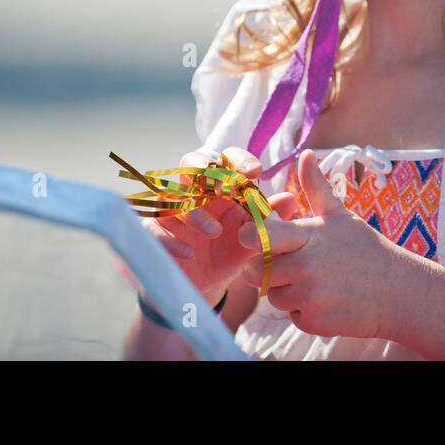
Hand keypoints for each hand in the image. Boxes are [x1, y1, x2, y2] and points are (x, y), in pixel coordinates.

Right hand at [133, 147, 295, 301]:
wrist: (205, 286)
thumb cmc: (231, 253)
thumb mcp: (255, 240)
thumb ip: (272, 222)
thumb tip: (292, 199)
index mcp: (222, 186)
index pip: (227, 159)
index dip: (239, 160)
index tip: (255, 171)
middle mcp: (195, 190)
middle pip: (191, 162)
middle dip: (208, 171)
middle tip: (226, 187)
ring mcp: (171, 209)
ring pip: (173, 195)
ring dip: (194, 212)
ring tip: (215, 232)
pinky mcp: (154, 232)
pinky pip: (152, 227)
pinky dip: (168, 239)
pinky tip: (188, 253)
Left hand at [235, 148, 417, 339]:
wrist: (399, 292)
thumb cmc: (367, 250)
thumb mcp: (341, 216)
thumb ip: (316, 187)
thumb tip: (305, 154)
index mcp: (310, 236)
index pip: (263, 236)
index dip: (249, 236)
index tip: (246, 236)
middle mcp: (307, 266)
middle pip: (257, 271)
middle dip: (266, 268)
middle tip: (288, 263)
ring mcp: (310, 296)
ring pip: (273, 296)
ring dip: (287, 291)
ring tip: (315, 281)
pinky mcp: (314, 322)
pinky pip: (292, 316)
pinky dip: (304, 311)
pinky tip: (326, 300)